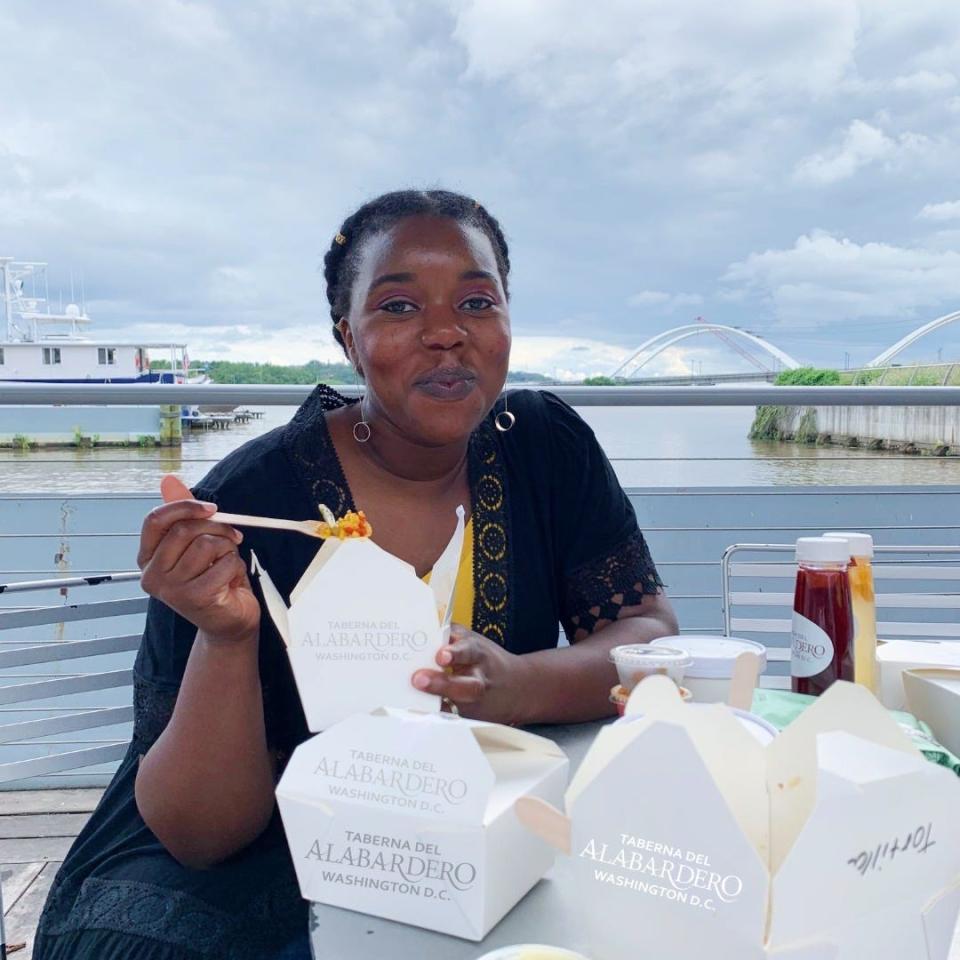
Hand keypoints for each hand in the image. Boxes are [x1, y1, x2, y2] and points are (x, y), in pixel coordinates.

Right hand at [138, 475, 260, 642]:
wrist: (228, 620)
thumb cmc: (213, 579)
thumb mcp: (197, 543)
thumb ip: (184, 514)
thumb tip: (168, 480)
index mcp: (147, 558)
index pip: (155, 520)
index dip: (185, 507)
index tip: (212, 508)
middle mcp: (152, 575)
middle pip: (184, 529)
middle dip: (217, 528)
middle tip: (234, 536)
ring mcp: (171, 590)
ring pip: (206, 545)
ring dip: (228, 549)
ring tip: (227, 563)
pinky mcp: (194, 598)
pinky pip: (223, 564)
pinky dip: (235, 566)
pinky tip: (230, 580)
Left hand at [411, 624, 530, 724]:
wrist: (518, 687)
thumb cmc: (485, 660)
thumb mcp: (473, 641)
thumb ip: (450, 634)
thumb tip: (422, 621)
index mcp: (478, 654)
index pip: (467, 651)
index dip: (454, 653)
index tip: (440, 656)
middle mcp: (479, 679)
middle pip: (465, 684)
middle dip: (441, 683)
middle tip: (418, 679)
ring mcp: (475, 702)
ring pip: (459, 706)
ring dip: (437, 703)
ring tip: (418, 701)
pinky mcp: (470, 716)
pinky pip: (452, 718)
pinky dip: (437, 715)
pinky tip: (420, 712)